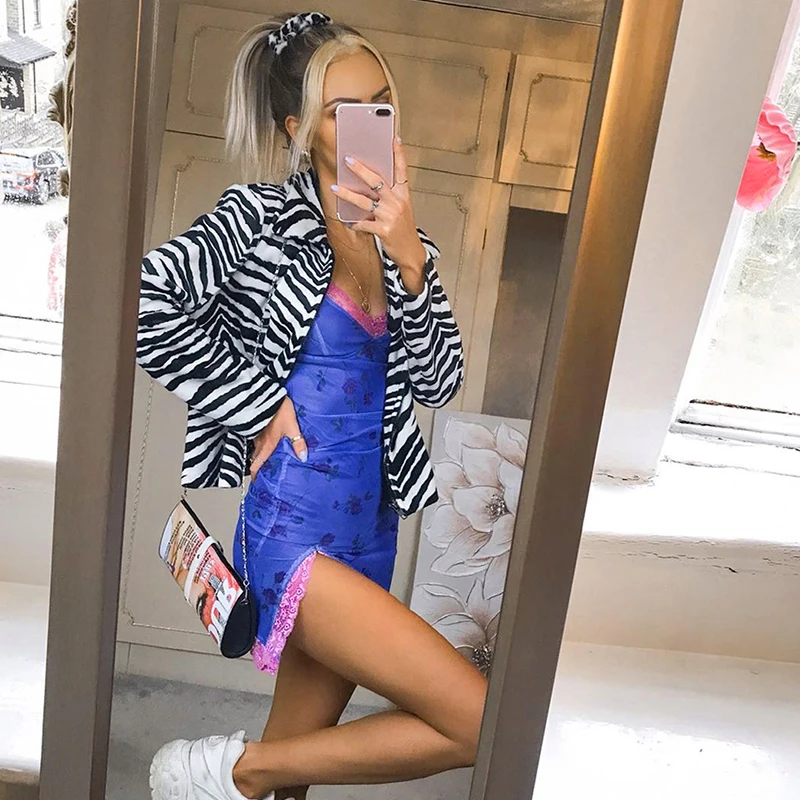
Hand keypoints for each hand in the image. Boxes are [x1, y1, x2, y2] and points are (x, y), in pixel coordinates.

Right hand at [249, 396, 306, 479]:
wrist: (268, 395)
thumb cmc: (279, 410)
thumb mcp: (292, 426)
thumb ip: (298, 442)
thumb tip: (303, 457)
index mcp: (267, 444)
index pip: (257, 464)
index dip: (255, 474)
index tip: (255, 482)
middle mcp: (259, 441)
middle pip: (255, 458)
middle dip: (257, 466)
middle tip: (262, 473)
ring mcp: (255, 432)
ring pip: (255, 448)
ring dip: (258, 455)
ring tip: (266, 460)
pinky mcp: (255, 424)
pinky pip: (255, 439)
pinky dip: (259, 444)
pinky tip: (265, 442)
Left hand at [331, 136, 426, 276]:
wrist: (411, 253)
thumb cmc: (403, 230)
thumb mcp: (402, 209)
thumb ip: (390, 196)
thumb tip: (371, 185)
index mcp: (403, 195)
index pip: (401, 170)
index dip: (398, 154)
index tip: (394, 138)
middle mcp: (397, 202)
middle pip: (377, 181)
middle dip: (360, 170)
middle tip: (347, 160)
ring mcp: (390, 216)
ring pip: (364, 201)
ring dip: (347, 194)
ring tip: (335, 187)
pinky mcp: (383, 230)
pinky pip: (363, 224)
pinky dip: (354, 223)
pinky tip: (347, 221)